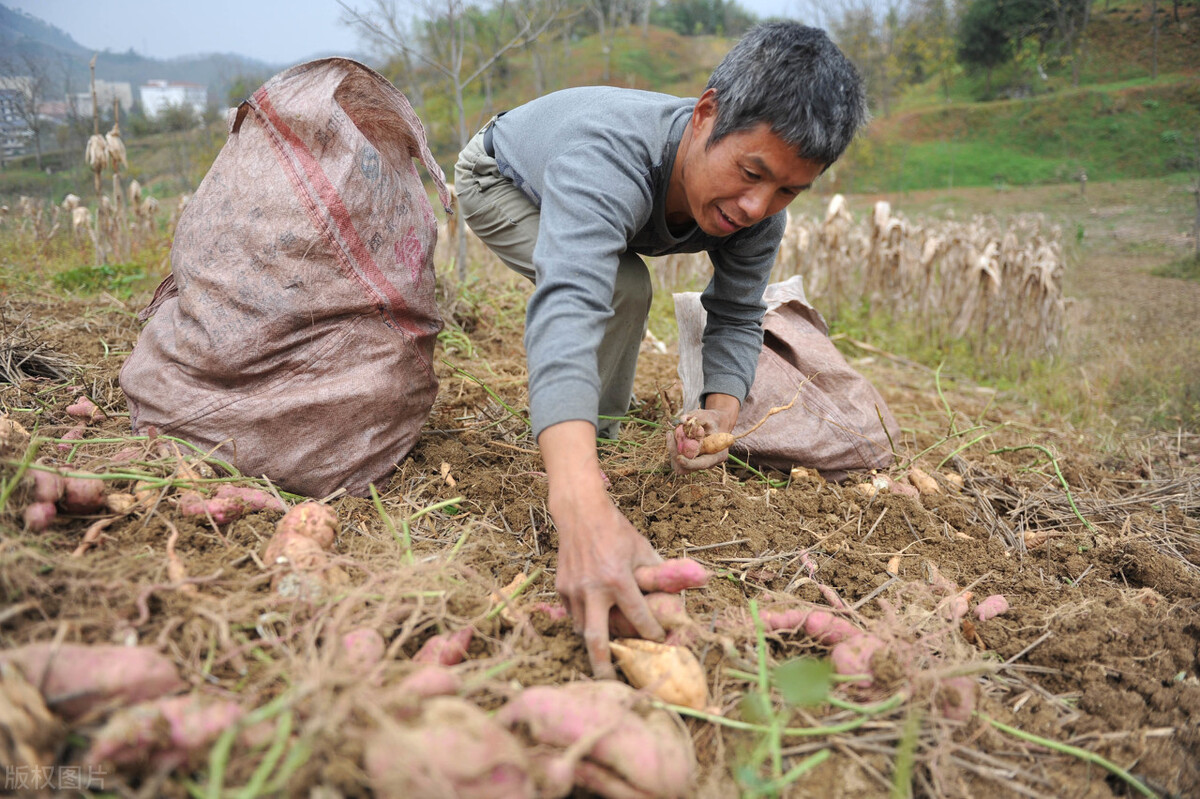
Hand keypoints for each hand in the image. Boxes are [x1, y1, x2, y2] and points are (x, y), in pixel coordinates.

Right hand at [540, 421, 665, 677]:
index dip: (651, 633)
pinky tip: (593, 616)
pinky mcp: (561, 587)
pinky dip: (583, 618)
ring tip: (605, 650)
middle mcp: (592, 589)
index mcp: (617, 580)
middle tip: (611, 683)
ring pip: (582, 628)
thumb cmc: (616, 530)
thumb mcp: (642, 549)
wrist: (580, 513)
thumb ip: (658, 573)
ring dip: (595, 639)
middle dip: (603, 665)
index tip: (660, 643)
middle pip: (596, 638)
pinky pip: (572, 612)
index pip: (637, 617)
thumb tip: (684, 589)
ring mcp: (573, 590)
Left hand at [668, 404, 736, 473]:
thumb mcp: (709, 416)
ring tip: (672, 433)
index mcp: (717, 455)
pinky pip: (677, 460)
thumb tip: (682, 420)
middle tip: (670, 434)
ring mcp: (698, 463)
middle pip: (687, 469)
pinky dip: (673, 449)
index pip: (702, 464)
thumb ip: (698, 417)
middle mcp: (708, 463)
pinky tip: (673, 436)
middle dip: (675, 454)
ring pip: (679, 466)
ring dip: (672, 450)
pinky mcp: (689, 461)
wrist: (714, 424)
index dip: (689, 463)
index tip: (678, 457)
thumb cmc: (713, 420)